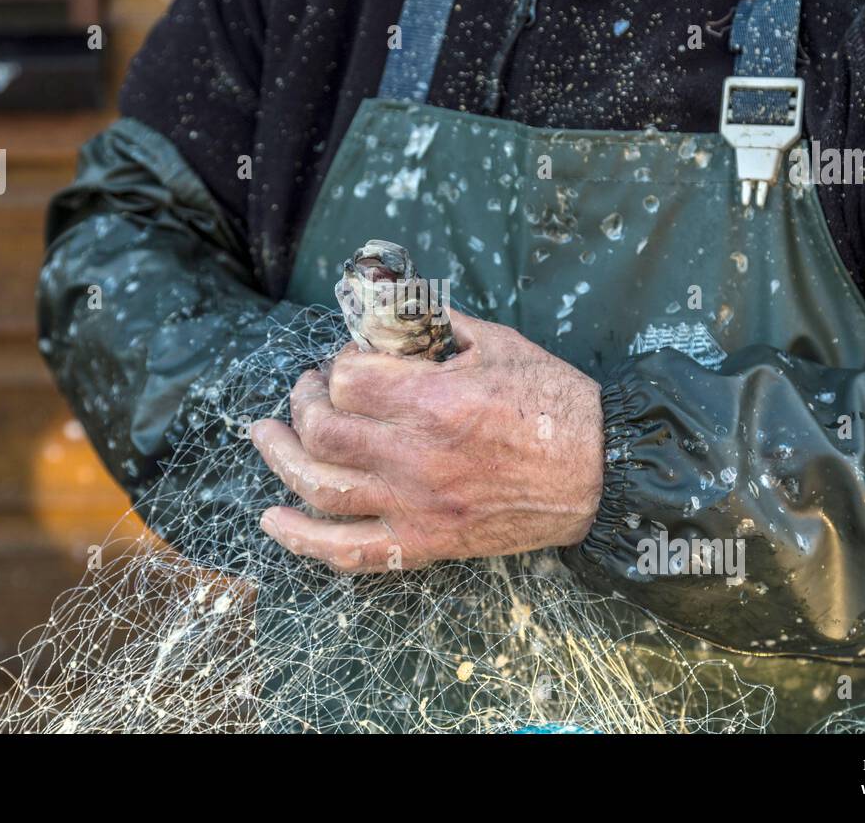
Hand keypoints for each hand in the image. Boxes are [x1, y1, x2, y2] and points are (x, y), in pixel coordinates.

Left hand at [249, 310, 603, 572]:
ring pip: (320, 486)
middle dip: (303, 402)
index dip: (337, 364)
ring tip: (264, 436)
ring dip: (280, 458)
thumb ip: (439, 326)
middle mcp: (417, 456)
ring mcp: (417, 506)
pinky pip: (350, 553)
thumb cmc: (556, 405)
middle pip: (323, 430)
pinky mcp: (426, 544)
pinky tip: (273, 519)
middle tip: (309, 390)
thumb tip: (392, 310)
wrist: (600, 473)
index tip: (348, 362)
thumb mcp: (500, 345)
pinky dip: (303, 540)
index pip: (348, 379)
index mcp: (437, 400)